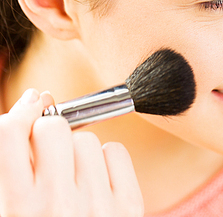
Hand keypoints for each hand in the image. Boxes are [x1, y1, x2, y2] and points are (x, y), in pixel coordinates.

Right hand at [0, 89, 143, 216]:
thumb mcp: (12, 203)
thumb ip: (15, 159)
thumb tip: (39, 97)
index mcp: (16, 208)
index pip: (8, 133)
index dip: (19, 113)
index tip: (29, 108)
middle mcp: (55, 207)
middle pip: (53, 128)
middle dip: (48, 134)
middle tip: (49, 154)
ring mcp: (96, 206)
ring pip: (87, 139)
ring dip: (78, 152)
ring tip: (73, 180)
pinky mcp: (129, 206)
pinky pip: (116, 150)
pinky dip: (106, 160)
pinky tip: (97, 182)